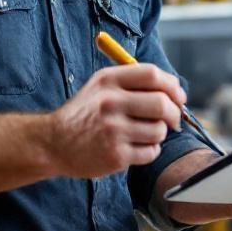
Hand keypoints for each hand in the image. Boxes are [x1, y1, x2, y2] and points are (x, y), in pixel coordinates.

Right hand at [48, 64, 184, 178]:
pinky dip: (150, 151)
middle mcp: (110, 103)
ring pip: (159, 131)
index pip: (152, 75)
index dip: (172, 85)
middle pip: (162, 103)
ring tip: (144, 134)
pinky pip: (151, 152)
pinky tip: (135, 148)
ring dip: (159, 134)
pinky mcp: (116, 155)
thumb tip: (174, 90)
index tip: (178, 96)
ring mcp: (113, 131)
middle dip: (174, 113)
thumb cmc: (84, 114)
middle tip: (173, 120)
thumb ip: (133, 83)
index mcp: (108, 81)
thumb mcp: (99, 87)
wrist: (53, 143)